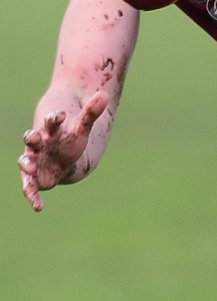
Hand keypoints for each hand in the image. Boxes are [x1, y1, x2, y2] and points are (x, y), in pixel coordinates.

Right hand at [18, 90, 108, 211]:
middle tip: (33, 137)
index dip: (53, 118)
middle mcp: (38, 144)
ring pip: (26, 161)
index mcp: (50, 130)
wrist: (62, 154)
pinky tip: (38, 206)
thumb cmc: (70, 138)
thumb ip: (91, 112)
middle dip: (32, 138)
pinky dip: (32, 195)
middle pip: (32, 139)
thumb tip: (105, 94)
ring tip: (28, 166)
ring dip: (26, 163)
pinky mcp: (34, 177)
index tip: (60, 114)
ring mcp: (34, 161)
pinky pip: (30, 187)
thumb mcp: (82, 126)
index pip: (51, 121)